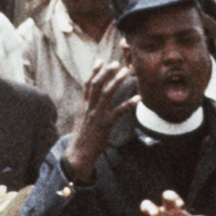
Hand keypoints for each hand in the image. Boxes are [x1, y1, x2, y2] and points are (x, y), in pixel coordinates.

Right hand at [64, 62, 137, 183]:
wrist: (77, 155)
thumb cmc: (82, 139)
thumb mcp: (81, 121)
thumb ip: (87, 110)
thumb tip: (90, 102)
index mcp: (83, 107)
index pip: (87, 85)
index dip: (94, 72)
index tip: (100, 60)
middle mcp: (89, 108)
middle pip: (96, 85)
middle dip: (106, 73)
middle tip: (116, 63)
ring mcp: (96, 116)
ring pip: (106, 94)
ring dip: (116, 81)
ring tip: (126, 72)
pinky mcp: (105, 125)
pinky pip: (118, 112)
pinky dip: (128, 104)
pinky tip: (138, 98)